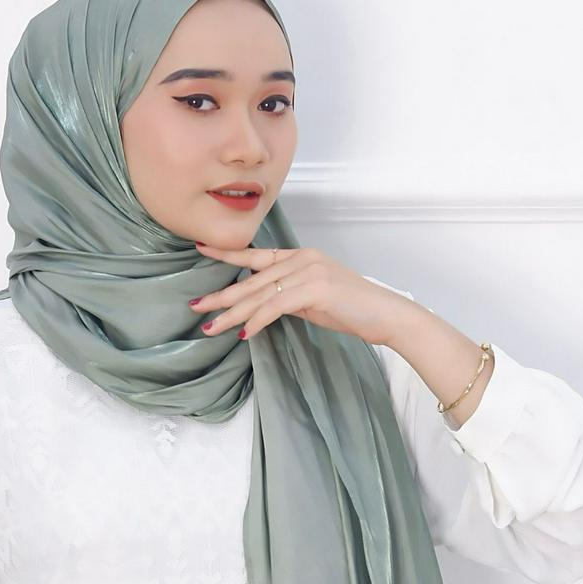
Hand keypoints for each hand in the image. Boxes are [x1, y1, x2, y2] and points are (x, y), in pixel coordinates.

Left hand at [190, 242, 412, 345]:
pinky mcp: (315, 289)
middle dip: (221, 296)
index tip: (200, 250)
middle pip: (252, 280)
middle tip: (196, 306)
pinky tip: (244, 334)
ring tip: (211, 327)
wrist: (386, 316)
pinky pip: (276, 306)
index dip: (227, 255)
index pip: (256, 255)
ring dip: (232, 314)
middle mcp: (302, 258)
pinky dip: (258, 321)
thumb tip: (263, 307)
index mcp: (300, 256)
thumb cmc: (352, 309)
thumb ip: (288, 296)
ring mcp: (309, 271)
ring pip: (260, 294)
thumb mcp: (313, 298)